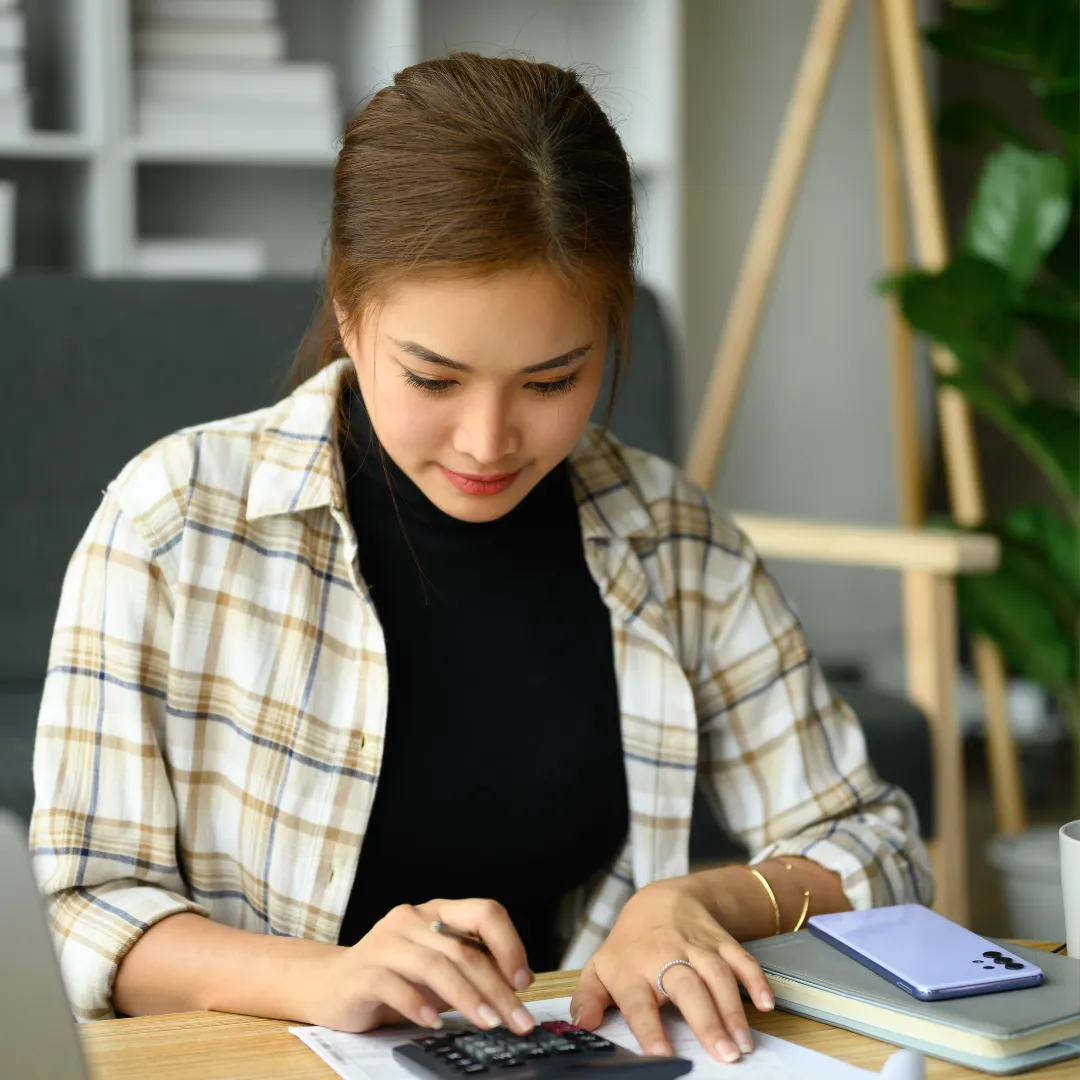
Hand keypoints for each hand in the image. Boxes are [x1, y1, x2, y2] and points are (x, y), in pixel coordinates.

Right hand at [310, 898, 536, 1033]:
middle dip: (496, 989)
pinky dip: (419, 1005)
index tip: (523, 982)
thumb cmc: (394, 977)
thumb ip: (474, 966)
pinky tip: (435, 1023)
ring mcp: (385, 942)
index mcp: (437, 911)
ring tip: (488, 1023)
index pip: (484, 912)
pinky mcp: (362, 971)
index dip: (509, 943)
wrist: (331, 986)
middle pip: (464, 950)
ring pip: (435, 966)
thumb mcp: (440, 968)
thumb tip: (522, 980)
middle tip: (517, 1020)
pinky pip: (396, 986)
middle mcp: (412, 919)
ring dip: (467, 999)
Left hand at [568, 875, 773, 1063]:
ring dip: (733, 1009)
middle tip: (724, 1056)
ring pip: (716, 975)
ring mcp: (696, 946)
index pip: (638, 1000)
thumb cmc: (630, 945)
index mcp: (632, 969)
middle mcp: (665, 956)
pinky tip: (767, 1004)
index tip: (662, 1054)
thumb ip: (588, 998)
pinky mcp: (720, 941)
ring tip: (743, 1044)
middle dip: (706, 1021)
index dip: (649, 1027)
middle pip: (687, 987)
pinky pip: (741, 958)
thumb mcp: (601, 968)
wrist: (661, 899)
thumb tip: (581, 1025)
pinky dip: (756, 980)